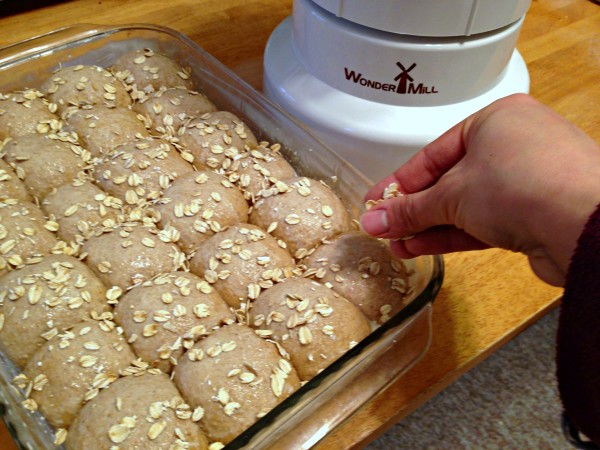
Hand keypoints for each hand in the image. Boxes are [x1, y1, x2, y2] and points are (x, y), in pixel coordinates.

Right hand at [360, 94, 599, 285]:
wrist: (584, 225)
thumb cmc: (525, 184)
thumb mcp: (451, 195)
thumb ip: (410, 210)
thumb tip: (376, 221)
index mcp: (496, 120)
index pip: (433, 152)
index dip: (400, 181)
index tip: (376, 201)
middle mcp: (514, 146)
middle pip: (449, 180)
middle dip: (413, 208)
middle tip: (383, 227)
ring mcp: (527, 182)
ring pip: (465, 204)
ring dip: (428, 225)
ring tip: (397, 244)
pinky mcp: (533, 215)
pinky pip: (483, 222)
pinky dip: (452, 234)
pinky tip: (422, 247)